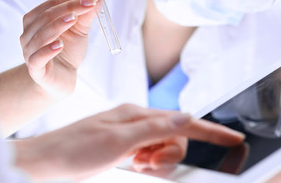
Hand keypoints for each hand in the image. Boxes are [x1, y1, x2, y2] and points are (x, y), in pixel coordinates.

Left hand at [13, 104, 244, 180]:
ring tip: (138, 166)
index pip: (181, 121)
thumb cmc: (75, 149)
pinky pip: (149, 153)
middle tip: (148, 165)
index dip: (209, 130)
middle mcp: (135, 121)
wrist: (46, 161)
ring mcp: (129, 133)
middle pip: (174, 137)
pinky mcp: (123, 146)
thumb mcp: (117, 140)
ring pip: (163, 147)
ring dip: (158, 161)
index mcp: (136, 114)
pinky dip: (149, 162)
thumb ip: (154, 129)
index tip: (233, 138)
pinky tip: (136, 165)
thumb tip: (184, 117)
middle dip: (170, 155)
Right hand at [20, 0, 103, 95]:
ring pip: (41, 35)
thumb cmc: (68, 51)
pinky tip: (59, 45)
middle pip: (47, 16)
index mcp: (36, 19)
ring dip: (58, 25)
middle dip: (70, 7)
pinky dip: (48, 50)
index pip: (54, 3)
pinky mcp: (35, 69)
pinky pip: (38, 58)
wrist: (62, 79)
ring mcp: (29, 51)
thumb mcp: (80, 30)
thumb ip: (88, 12)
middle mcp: (28, 33)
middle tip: (91, 2)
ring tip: (74, 18)